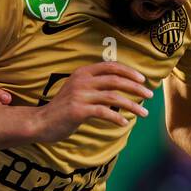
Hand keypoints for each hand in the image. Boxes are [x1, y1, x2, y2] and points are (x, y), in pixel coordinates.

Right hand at [32, 63, 152, 141]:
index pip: (111, 66)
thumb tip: (120, 89)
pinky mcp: (78, 111)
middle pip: (115, 80)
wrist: (41, 122)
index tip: (142, 80)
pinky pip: (103, 112)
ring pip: (113, 97)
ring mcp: (79, 95)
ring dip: (131, 105)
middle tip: (149, 96)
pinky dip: (116, 118)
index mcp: (83, 73)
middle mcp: (82, 81)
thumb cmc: (63, 109)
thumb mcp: (78, 91)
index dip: (129, 71)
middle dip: (136, 88)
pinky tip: (124, 123)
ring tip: (143, 113)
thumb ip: (95, 86)